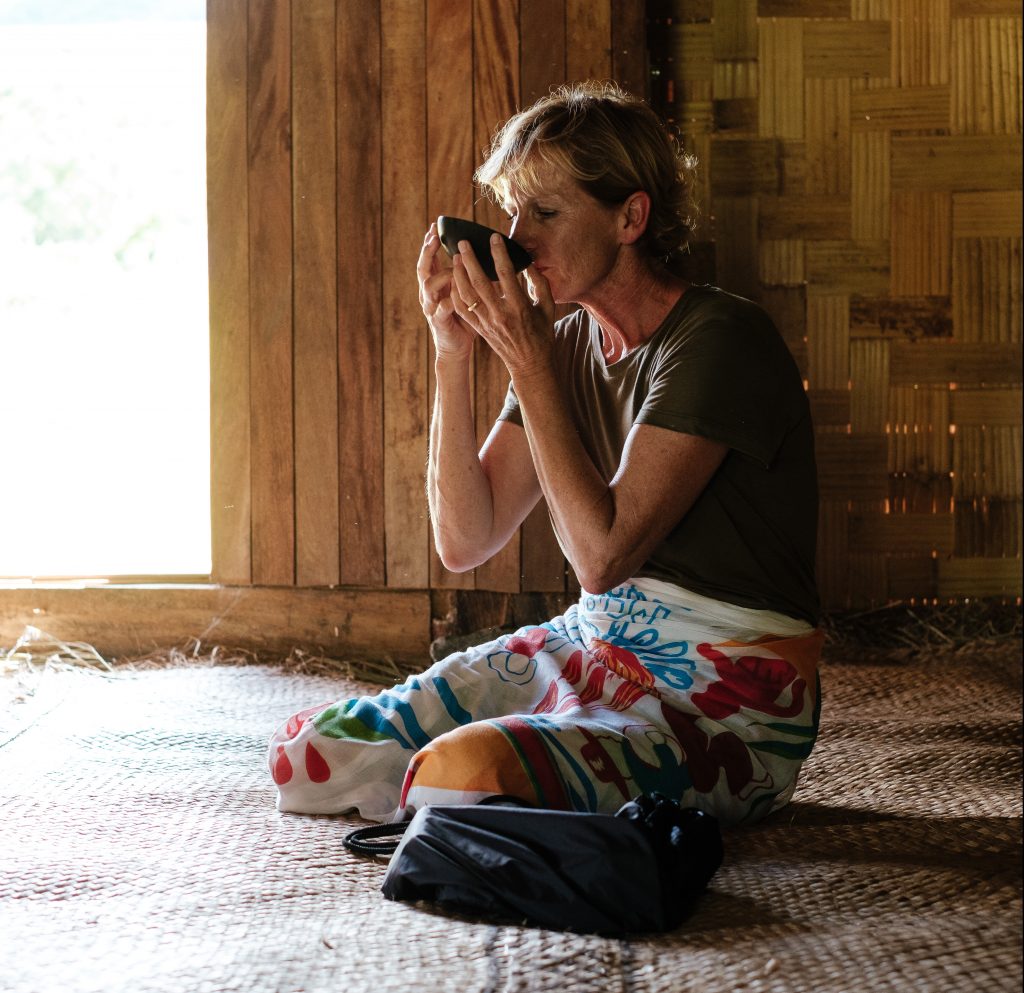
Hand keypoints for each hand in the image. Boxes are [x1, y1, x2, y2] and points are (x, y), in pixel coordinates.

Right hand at [417, 223, 475, 360]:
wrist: (455, 347)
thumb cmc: (464, 319)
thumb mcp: (467, 294)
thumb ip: (472, 277)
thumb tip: (488, 257)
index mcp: (435, 285)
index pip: (430, 259)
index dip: (430, 243)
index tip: (434, 226)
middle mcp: (429, 294)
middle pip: (423, 267)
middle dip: (427, 251)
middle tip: (434, 237)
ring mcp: (431, 307)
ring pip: (428, 286)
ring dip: (440, 274)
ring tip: (452, 267)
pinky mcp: (438, 321)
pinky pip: (440, 309)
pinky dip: (446, 302)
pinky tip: (453, 297)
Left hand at [450, 233, 556, 381]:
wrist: (530, 363)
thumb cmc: (541, 334)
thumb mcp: (548, 307)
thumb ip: (540, 284)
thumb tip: (530, 263)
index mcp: (519, 307)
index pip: (506, 275)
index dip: (499, 254)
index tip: (494, 238)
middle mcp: (500, 314)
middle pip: (480, 282)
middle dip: (470, 260)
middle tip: (463, 243)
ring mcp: (487, 323)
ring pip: (467, 295)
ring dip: (459, 275)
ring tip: (456, 258)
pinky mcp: (479, 329)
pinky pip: (462, 310)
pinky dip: (456, 293)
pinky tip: (454, 280)